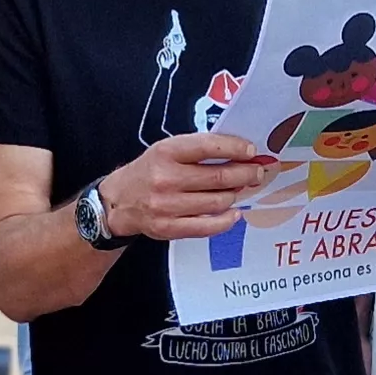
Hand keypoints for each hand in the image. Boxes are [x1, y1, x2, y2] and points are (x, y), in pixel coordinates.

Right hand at [99, 132, 275, 240]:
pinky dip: (227, 220)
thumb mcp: (166, 150)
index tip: (251, 150)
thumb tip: (237, 153)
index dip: (235, 148)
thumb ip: (197, 150)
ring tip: (242, 190)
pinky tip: (235, 213)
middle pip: (219, 178)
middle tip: (257, 172)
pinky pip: (208, 226)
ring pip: (217, 202)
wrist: (118, 201)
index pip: (209, 147)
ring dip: (235, 195)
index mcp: (166, 152)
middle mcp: (165, 178)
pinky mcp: (169, 228)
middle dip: (245, 174)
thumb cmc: (148, 172)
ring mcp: (167, 206)